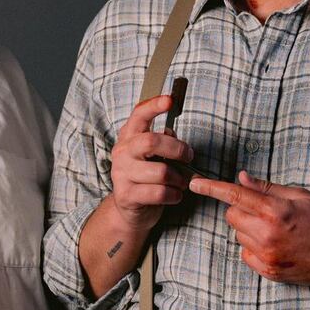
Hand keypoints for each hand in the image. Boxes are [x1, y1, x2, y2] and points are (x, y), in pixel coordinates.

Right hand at [107, 94, 193, 230]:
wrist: (129, 209)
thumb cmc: (146, 177)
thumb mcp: (153, 155)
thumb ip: (162, 141)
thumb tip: (171, 134)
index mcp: (129, 136)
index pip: (139, 114)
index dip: (154, 105)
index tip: (170, 100)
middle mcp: (122, 152)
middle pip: (151, 141)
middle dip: (177, 149)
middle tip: (188, 157)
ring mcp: (121, 174)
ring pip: (161, 172)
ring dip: (179, 178)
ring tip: (181, 182)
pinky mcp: (127, 196)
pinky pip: (160, 193)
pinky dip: (174, 195)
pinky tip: (174, 195)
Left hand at [188, 171, 309, 285]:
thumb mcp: (301, 195)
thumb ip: (268, 189)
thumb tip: (241, 179)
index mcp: (276, 211)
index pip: (235, 196)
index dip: (212, 188)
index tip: (195, 184)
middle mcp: (267, 235)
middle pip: (232, 216)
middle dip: (241, 209)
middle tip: (264, 209)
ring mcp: (267, 256)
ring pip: (238, 235)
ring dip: (249, 229)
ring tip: (276, 229)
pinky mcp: (269, 272)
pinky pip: (246, 254)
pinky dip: (254, 247)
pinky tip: (276, 244)